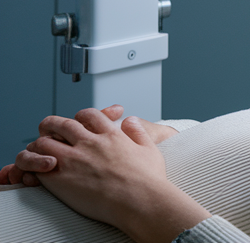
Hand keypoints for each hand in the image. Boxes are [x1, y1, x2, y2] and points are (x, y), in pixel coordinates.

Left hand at [22, 109, 208, 242]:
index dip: (81, 116)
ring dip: (40, 145)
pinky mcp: (62, 179)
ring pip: (45, 143)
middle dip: (52, 124)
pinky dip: (35, 167)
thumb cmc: (148, 180)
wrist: (139, 200)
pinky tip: (37, 172)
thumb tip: (130, 120)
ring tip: (38, 151)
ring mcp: (75, 160)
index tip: (78, 121)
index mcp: (111, 135)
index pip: (90, 115)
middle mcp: (91, 143)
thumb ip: (137, 132)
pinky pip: (39, 167)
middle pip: (63, 124)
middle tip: (47, 129)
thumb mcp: (149, 149)